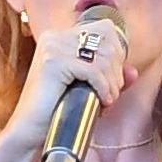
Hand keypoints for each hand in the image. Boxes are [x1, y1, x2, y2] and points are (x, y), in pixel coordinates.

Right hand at [0, 4, 128, 159]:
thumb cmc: (56, 111)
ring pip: (103, 56)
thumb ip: (109, 77)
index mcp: (60, 37)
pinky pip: (93, 70)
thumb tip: (133, 72)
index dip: (117, 53)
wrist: (28, 132)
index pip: (105, 28)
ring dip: (113, 83)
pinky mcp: (53, 63)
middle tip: (110, 94)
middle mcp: (55, 37)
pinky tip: (102, 101)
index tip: (113, 78)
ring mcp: (52, 48)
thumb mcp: (87, 89)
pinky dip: (104, 88)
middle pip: (108, 40)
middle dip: (116, 70)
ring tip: (107, 100)